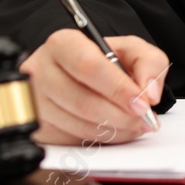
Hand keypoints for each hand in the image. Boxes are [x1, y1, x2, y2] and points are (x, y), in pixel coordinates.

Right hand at [19, 29, 170, 145]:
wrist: (79, 75)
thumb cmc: (103, 61)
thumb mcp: (131, 49)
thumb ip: (149, 62)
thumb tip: (149, 93)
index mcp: (63, 44)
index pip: (87, 66)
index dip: (118, 88)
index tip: (142, 103)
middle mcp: (41, 71)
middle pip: (82, 101)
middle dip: (120, 116)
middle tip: (143, 120)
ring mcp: (35, 102)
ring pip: (77, 125)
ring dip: (113, 131)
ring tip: (133, 125)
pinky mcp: (37, 127)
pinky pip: (71, 140)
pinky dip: (99, 140)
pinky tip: (113, 130)